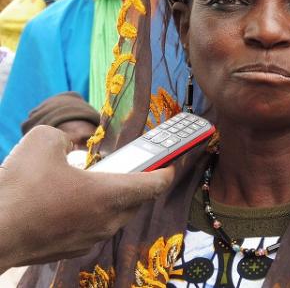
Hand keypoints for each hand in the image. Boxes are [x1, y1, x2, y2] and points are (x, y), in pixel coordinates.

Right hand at [0, 126, 174, 271]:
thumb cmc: (20, 188)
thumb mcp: (44, 142)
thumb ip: (66, 137)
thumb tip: (69, 144)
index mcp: (110, 194)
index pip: (154, 184)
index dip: (167, 171)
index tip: (172, 163)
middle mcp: (107, 220)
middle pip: (137, 201)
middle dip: (139, 184)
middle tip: (133, 168)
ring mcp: (90, 238)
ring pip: (116, 217)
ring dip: (116, 200)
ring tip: (101, 183)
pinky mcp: (73, 249)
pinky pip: (95, 228)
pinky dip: (94, 214)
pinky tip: (74, 203)